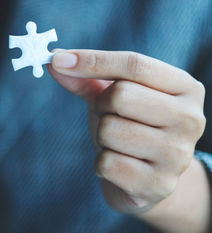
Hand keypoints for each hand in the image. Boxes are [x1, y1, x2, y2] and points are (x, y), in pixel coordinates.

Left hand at [48, 50, 208, 231]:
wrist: (148, 181)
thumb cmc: (131, 127)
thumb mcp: (112, 98)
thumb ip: (85, 78)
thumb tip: (54, 59)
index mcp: (185, 87)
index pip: (135, 64)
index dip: (93, 60)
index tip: (58, 59)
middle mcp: (190, 118)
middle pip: (120, 95)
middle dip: (101, 106)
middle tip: (110, 116)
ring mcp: (178, 154)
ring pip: (109, 129)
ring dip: (102, 136)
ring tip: (118, 143)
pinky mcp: (159, 184)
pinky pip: (107, 163)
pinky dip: (102, 163)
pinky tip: (119, 164)